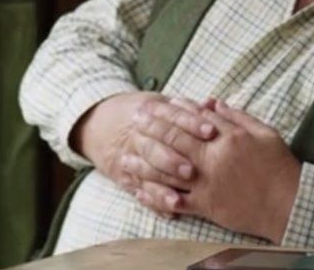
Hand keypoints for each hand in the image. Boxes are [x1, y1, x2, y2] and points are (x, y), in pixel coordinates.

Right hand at [69, 92, 217, 216]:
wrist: (100, 123)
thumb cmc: (147, 115)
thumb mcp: (162, 104)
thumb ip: (189, 109)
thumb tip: (212, 103)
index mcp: (150, 111)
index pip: (173, 115)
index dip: (193, 123)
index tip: (212, 131)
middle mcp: (137, 134)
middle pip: (155, 147)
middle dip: (172, 160)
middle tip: (192, 170)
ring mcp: (129, 156)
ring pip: (145, 172)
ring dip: (162, 186)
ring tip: (178, 199)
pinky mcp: (125, 176)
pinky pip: (140, 190)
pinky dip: (155, 201)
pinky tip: (172, 210)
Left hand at [122, 100, 301, 242]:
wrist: (288, 203)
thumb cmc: (279, 166)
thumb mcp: (264, 132)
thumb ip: (237, 116)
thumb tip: (213, 102)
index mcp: (228, 138)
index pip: (193, 119)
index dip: (173, 110)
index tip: (157, 104)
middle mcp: (213, 159)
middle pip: (175, 139)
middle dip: (152, 128)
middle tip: (135, 120)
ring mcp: (207, 183)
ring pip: (168, 171)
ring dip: (145, 163)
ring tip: (126, 156)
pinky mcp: (206, 205)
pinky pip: (175, 200)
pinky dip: (156, 196)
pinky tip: (140, 191)